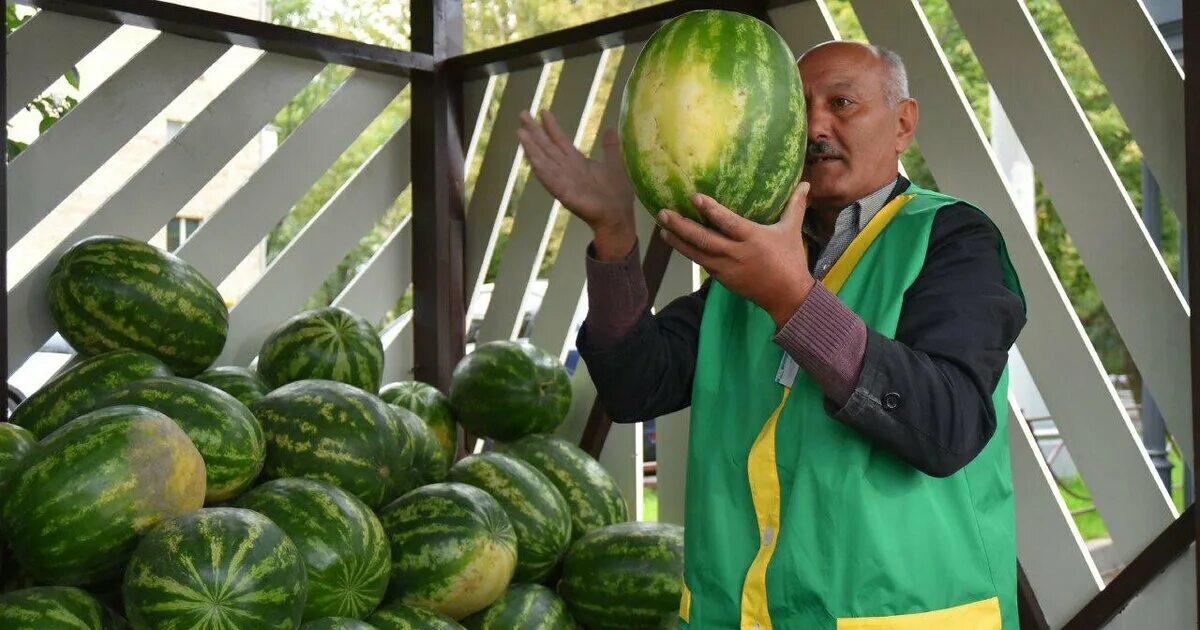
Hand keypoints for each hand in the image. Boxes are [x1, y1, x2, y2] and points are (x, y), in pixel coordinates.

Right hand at [517, 110, 635, 259]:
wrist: (618, 215)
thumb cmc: (616, 193)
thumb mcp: (615, 163)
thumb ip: (610, 146)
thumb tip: (610, 128)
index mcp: (577, 162)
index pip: (560, 141)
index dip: (552, 127)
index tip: (543, 112)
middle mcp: (566, 169)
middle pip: (547, 147)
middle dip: (535, 131)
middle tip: (522, 113)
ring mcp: (563, 180)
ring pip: (544, 160)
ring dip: (532, 147)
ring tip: (520, 132)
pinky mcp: (563, 192)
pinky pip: (549, 179)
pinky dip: (540, 168)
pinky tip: (531, 158)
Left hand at [658, 182, 815, 327]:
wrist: (787, 297)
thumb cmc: (790, 260)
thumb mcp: (792, 231)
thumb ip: (796, 206)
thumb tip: (806, 183)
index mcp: (753, 238)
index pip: (728, 223)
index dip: (711, 210)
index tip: (695, 198)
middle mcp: (736, 253)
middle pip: (704, 239)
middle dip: (681, 226)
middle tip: (664, 213)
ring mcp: (727, 268)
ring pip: (697, 254)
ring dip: (678, 242)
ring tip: (661, 229)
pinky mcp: (722, 279)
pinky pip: (702, 263)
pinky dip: (688, 253)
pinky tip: (676, 244)